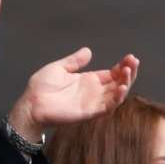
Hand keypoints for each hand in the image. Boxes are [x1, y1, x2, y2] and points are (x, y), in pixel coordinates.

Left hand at [7, 48, 138, 140]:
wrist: (30, 104)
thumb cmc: (41, 87)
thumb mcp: (59, 68)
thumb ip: (74, 61)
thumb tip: (88, 51)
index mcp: (88, 80)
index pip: (112, 74)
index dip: (123, 66)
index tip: (130, 57)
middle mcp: (94, 92)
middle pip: (118, 83)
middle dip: (128, 72)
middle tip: (134, 61)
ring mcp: (93, 102)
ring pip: (116, 95)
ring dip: (126, 84)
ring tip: (128, 71)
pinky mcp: (89, 112)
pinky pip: (107, 107)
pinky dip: (117, 98)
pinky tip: (122, 87)